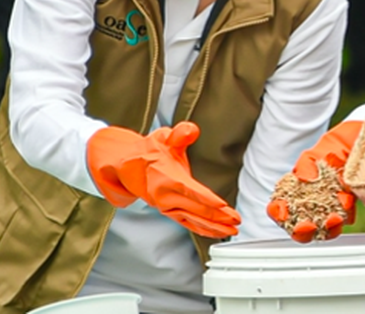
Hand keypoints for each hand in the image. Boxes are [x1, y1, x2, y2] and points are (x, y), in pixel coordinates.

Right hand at [86, 122, 241, 238]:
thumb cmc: (149, 151)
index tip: (223, 206)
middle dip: (217, 216)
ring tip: (231, 231)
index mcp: (167, 178)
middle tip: (237, 221)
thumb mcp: (163, 137)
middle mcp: (166, 196)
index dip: (207, 199)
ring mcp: (167, 207)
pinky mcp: (169, 211)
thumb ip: (179, 133)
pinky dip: (201, 229)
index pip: (191, 191)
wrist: (128, 167)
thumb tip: (190, 131)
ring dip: (213, 227)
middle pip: (196, 209)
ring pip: (193, 220)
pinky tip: (215, 233)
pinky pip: (187, 223)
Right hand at [267, 120, 361, 242]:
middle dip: (302, 231)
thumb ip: (305, 167)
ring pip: (322, 231)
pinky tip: (347, 202)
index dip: (277, 213)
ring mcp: (326, 212)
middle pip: (299, 229)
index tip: (283, 212)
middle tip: (309, 226)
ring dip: (327, 228)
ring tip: (334, 218)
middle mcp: (308, 207)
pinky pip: (343, 221)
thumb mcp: (313, 155)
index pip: (278, 209)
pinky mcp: (345, 212)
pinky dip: (345, 216)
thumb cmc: (329, 150)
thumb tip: (302, 178)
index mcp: (293, 194)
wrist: (354, 146)